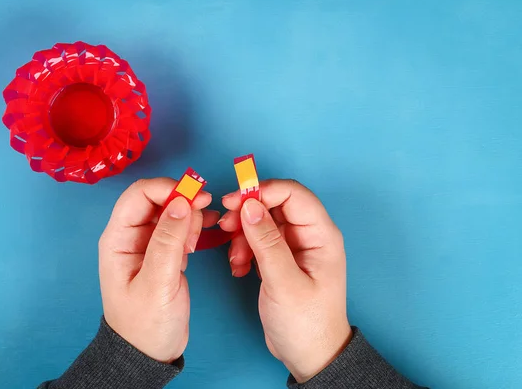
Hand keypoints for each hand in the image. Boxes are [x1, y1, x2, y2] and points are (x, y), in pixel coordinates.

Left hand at [98, 178, 217, 362]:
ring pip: (172, 210)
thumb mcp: (158, 283)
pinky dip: (194, 225)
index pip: (139, 195)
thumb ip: (168, 241)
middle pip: (157, 199)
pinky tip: (205, 234)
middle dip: (183, 199)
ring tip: (201, 236)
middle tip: (206, 211)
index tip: (195, 196)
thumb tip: (181, 202)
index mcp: (118, 239)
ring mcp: (149, 243)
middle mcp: (132, 236)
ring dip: (191, 213)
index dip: (167, 188)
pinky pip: (180, 227)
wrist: (150, 352)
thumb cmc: (145, 324)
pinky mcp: (165, 252)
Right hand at [219, 179, 351, 381]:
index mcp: (321, 235)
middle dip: (247, 213)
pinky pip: (258, 240)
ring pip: (262, 222)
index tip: (234, 201)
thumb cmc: (306, 323)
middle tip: (225, 227)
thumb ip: (266, 242)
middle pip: (274, 205)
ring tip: (235, 260)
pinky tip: (239, 268)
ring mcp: (294, 247)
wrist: (310, 355)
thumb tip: (250, 206)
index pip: (293, 194)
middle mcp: (309, 235)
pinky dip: (244, 249)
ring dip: (242, 235)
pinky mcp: (280, 259)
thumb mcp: (284, 283)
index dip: (263, 191)